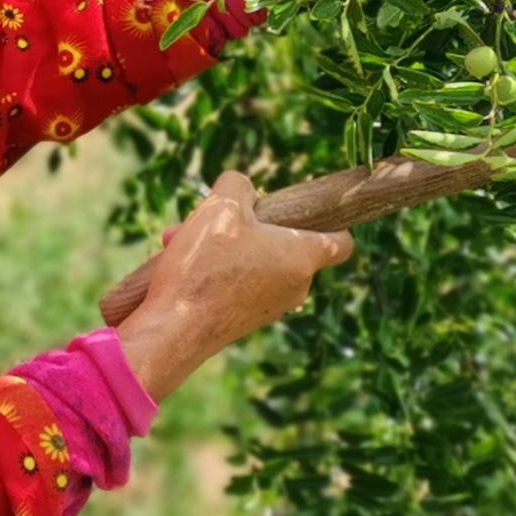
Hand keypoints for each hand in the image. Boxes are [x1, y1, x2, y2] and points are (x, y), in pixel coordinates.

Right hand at [113, 170, 354, 402]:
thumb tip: (241, 190)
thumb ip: (238, 185)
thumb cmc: (206, 265)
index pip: (342, 242)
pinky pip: (236, 284)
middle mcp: (295, 287)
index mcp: (302, 257)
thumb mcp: (221, 205)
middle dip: (245, 224)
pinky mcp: (243, 322)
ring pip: (252, 261)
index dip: (331, 221)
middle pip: (282, 243)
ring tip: (179, 238)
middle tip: (210, 216)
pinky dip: (213, 270)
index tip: (306, 209)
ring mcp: (270, 308)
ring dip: (220, 245)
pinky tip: (177, 262)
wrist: (173, 330)